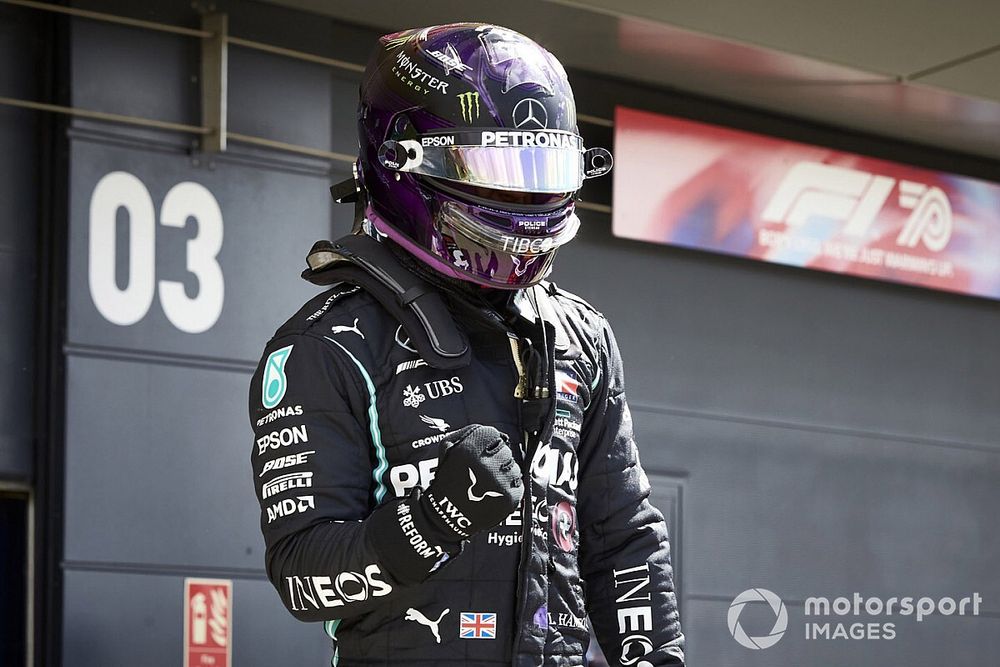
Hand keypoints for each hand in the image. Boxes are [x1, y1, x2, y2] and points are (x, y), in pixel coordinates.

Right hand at [366, 424, 521, 584]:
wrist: (446, 515)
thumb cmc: (448, 478)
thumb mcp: (447, 448)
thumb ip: (469, 432)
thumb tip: (496, 433)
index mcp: (470, 450)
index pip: (494, 435)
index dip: (488, 443)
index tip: (482, 453)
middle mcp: (486, 465)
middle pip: (506, 451)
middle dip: (496, 459)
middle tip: (484, 470)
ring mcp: (499, 483)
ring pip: (514, 468)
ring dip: (504, 473)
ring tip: (488, 483)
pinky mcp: (508, 499)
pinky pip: (518, 485)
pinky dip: (509, 488)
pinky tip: (494, 493)